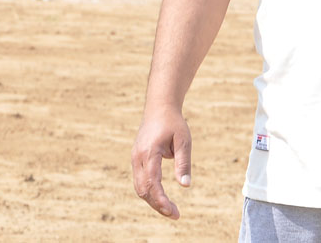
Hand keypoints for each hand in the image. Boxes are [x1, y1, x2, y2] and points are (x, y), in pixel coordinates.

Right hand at [132, 104, 191, 218]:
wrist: (159, 107)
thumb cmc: (173, 123)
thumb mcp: (183, 141)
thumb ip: (183, 163)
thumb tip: (185, 185)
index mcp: (149, 152)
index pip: (152, 183)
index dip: (161, 200)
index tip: (173, 211)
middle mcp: (138, 157)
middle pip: (143, 189)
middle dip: (158, 205)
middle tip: (175, 214)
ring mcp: (135, 158)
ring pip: (139, 187)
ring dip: (153, 200)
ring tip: (170, 209)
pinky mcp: (136, 159)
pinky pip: (140, 180)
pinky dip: (149, 192)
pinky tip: (162, 197)